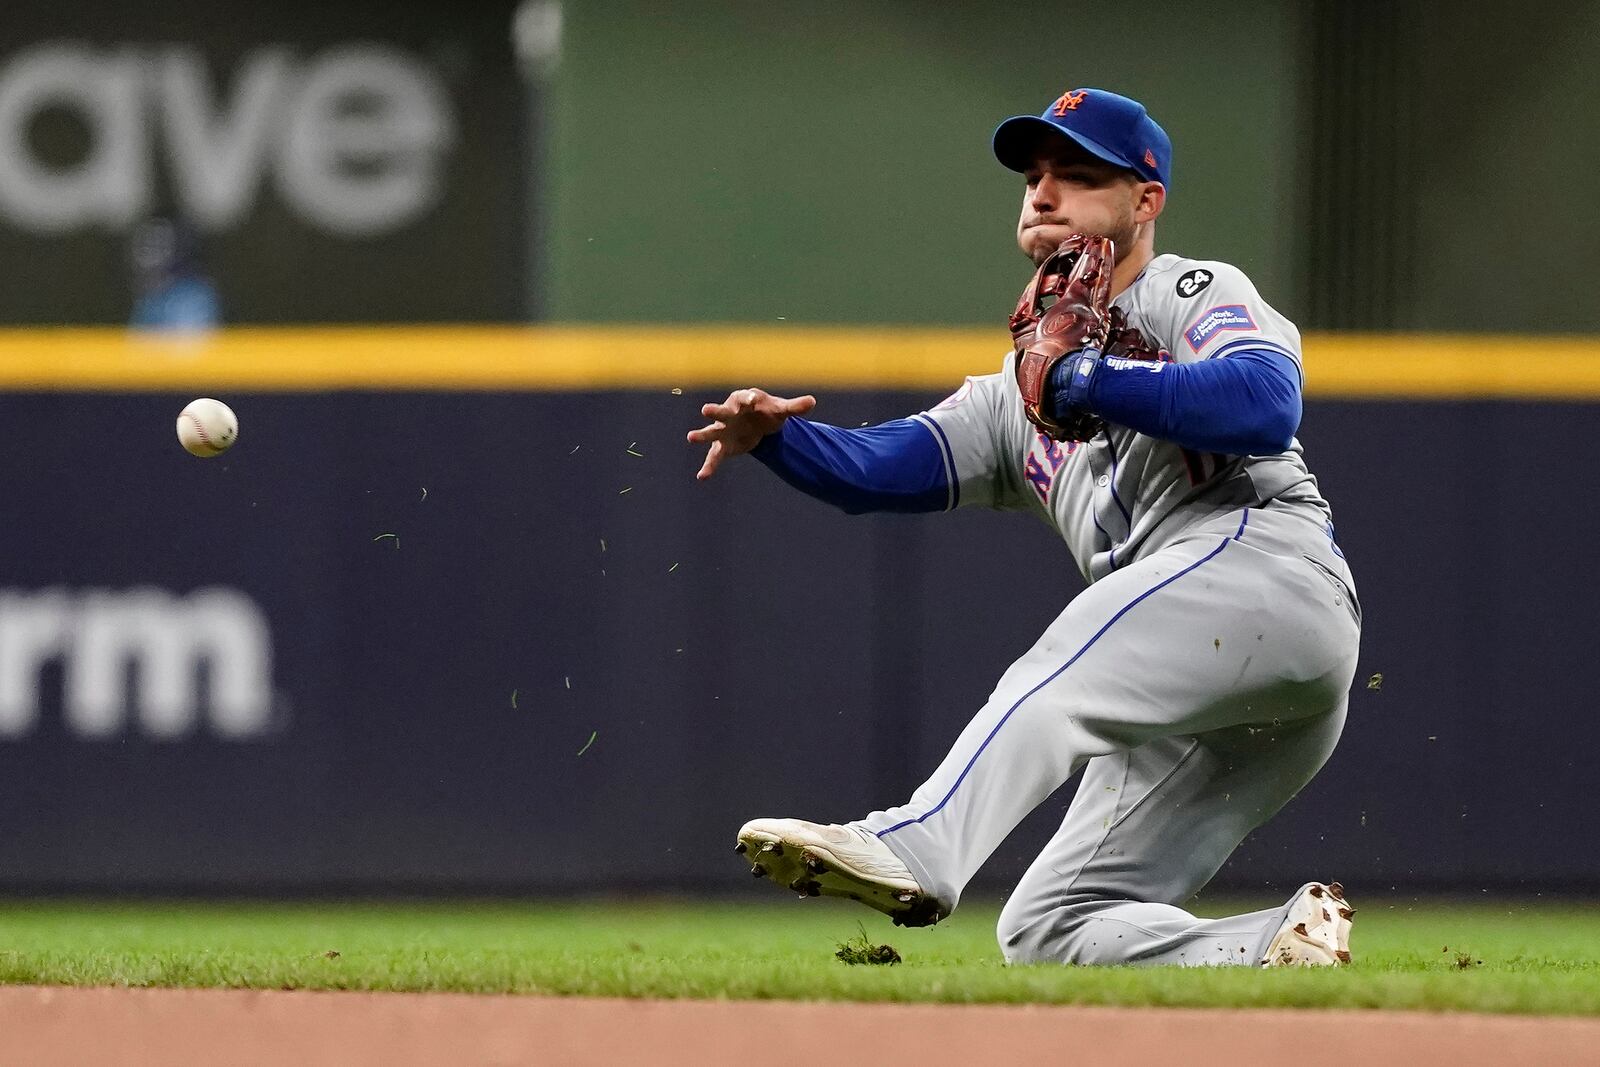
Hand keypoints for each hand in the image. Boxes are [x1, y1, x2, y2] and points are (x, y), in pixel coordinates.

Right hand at [687, 388, 816, 480]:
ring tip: (690, 437)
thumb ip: (794, 407)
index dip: (747, 399)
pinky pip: (714, 457)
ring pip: (711, 432)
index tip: (751, 399)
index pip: (745, 398)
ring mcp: (724, 430)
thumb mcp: (781, 410)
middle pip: (721, 412)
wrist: (757, 424)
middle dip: (715, 411)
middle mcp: (730, 413)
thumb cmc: (767, 411)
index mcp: (744, 401)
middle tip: (706, 410)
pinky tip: (702, 477)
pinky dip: (709, 467)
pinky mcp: (723, 446)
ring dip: (702, 435)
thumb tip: (812, 401)